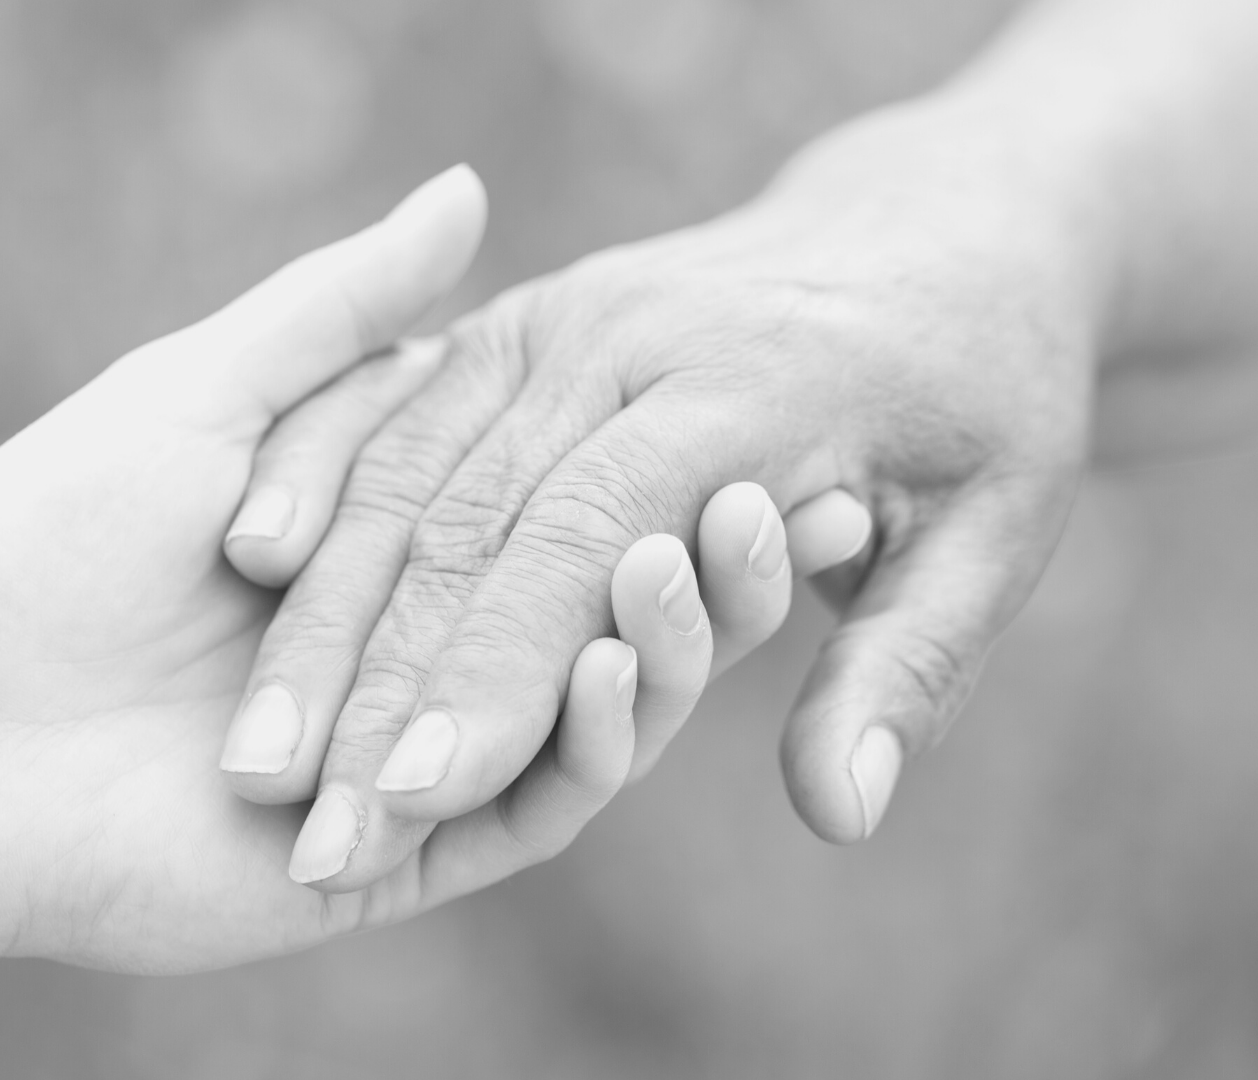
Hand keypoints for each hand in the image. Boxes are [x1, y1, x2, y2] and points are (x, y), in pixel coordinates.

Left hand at [0, 167, 800, 972]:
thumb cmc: (54, 536)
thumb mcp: (212, 392)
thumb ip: (346, 307)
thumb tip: (472, 190)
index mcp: (395, 544)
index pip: (557, 497)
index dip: (650, 459)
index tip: (737, 412)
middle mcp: (424, 648)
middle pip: (596, 605)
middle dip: (687, 557)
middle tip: (778, 495)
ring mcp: (424, 751)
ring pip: (588, 706)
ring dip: (661, 640)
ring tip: (695, 556)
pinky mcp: (412, 851)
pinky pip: (535, 803)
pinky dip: (591, 737)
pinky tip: (621, 665)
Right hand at [220, 109, 1098, 889]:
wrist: (937, 232)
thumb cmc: (982, 400)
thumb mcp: (1001, 534)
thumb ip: (906, 668)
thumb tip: (839, 815)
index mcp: (756, 382)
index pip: (594, 538)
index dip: (505, 673)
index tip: (424, 798)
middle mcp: (633, 333)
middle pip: (477, 514)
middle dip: (388, 678)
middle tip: (315, 822)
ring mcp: (560, 313)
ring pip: (413, 466)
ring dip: (332, 611)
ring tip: (265, 755)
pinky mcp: (516, 321)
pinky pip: (397, 404)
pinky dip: (324, 479)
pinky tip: (256, 564)